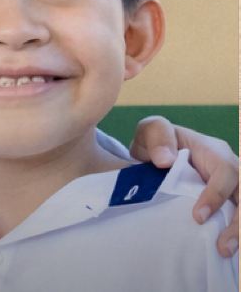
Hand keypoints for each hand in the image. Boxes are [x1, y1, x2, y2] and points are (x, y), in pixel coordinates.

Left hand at [130, 115, 238, 256]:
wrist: (158, 156)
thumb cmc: (158, 143)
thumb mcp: (151, 131)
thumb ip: (157, 137)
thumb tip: (165, 160)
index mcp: (214, 152)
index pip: (226, 173)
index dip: (216, 195)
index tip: (198, 216)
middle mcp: (231, 170)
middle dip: (239, 222)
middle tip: (223, 246)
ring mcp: (234, 188)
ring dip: (240, 230)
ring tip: (225, 251)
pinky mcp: (230, 204)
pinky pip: (237, 216)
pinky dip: (235, 232)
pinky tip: (228, 250)